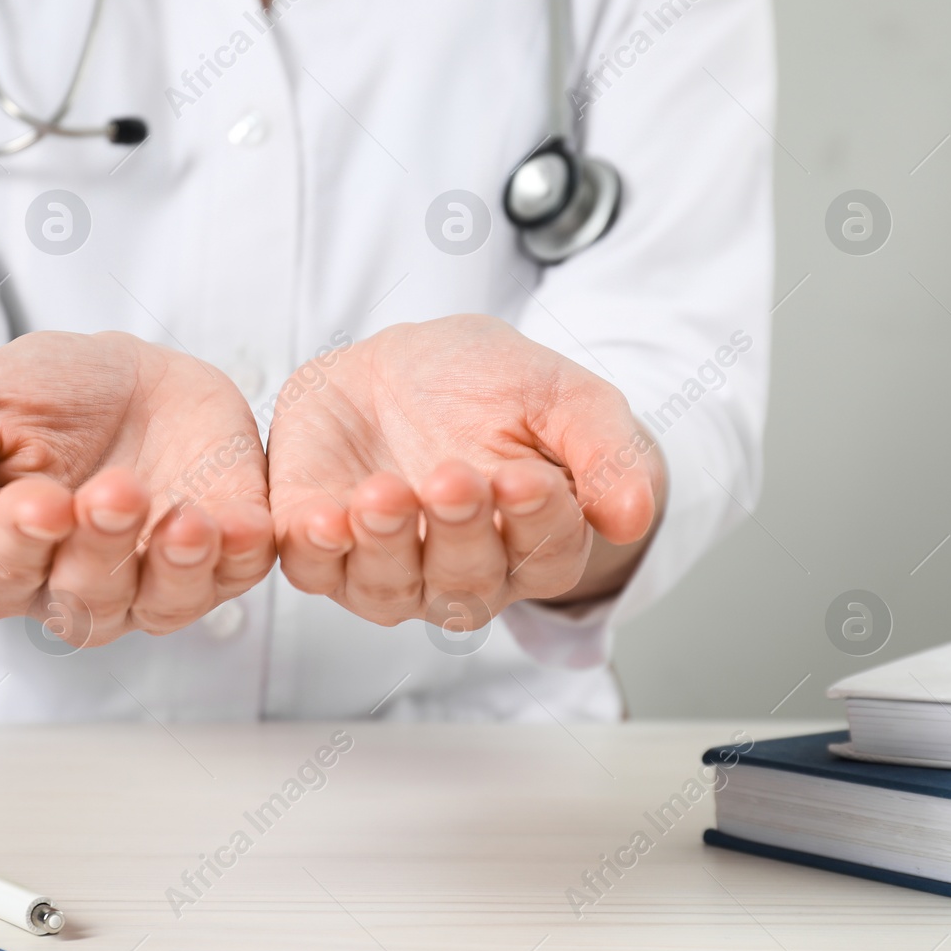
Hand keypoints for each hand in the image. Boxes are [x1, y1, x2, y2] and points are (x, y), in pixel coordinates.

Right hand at [0, 332, 273, 646]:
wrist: (116, 376)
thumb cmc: (33, 398)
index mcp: (3, 558)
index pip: (1, 575)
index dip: (19, 543)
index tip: (41, 501)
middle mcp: (78, 588)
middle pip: (87, 600)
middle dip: (102, 548)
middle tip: (116, 490)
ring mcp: (154, 579)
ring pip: (166, 604)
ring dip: (179, 569)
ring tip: (187, 520)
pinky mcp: (221, 555)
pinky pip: (237, 574)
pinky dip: (244, 555)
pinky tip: (246, 525)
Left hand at [267, 315, 664, 632]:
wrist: (401, 365)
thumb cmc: (489, 386)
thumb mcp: (560, 395)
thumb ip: (605, 451)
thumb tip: (635, 515)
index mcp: (533, 544)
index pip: (547, 554)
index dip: (539, 520)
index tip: (525, 478)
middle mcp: (461, 574)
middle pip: (467, 580)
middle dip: (460, 531)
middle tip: (453, 478)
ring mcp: (388, 568)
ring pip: (388, 586)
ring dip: (386, 545)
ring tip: (382, 496)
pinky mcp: (319, 546)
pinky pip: (315, 567)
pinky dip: (316, 551)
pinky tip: (322, 520)